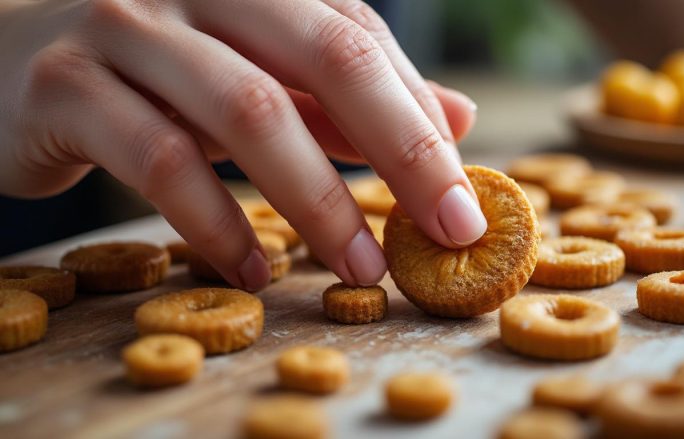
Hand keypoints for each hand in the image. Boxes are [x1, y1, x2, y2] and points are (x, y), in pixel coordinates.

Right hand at [0, 0, 483, 290]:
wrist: (5, 59)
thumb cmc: (152, 74)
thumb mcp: (257, 73)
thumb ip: (346, 96)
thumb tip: (456, 118)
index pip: (362, 40)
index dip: (420, 118)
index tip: (461, 196)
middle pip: (329, 58)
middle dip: (402, 150)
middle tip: (448, 227)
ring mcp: (129, 27)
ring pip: (250, 112)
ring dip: (318, 201)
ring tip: (361, 268)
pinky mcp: (67, 85)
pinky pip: (161, 160)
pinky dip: (216, 224)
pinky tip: (254, 270)